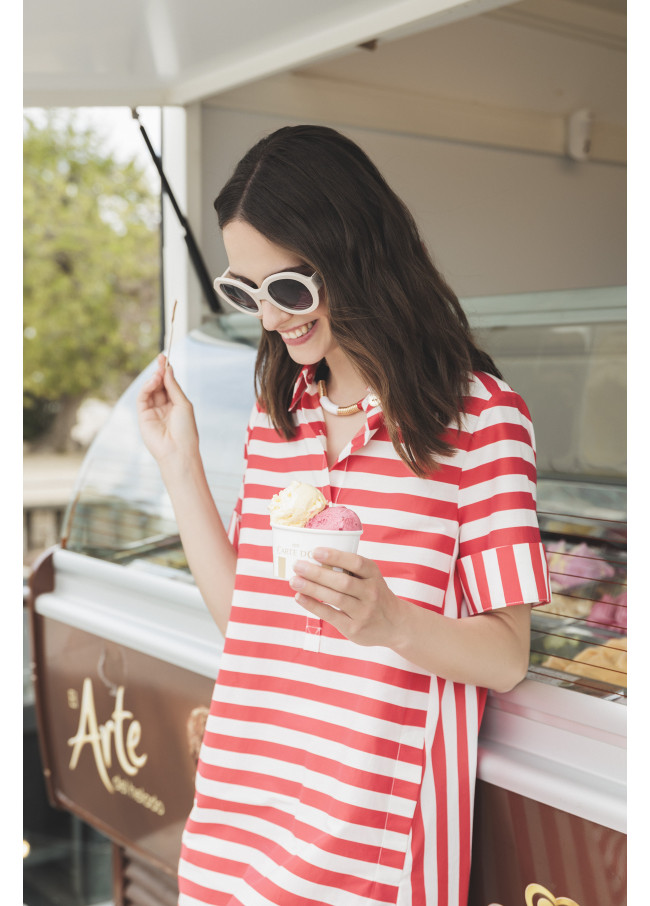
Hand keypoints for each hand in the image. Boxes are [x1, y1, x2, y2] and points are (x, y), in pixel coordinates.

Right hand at [136, 353, 199, 466]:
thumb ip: (173, 387)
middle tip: (160, 360)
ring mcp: (153, 411)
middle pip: (159, 385)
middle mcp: (164, 407)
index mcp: (176, 405)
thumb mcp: (183, 404)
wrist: (178, 450)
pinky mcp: (143, 416)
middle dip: (159, 372)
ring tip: (158, 373)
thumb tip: (167, 370)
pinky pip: (142, 398)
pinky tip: (153, 382)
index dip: (166, 371)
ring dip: (154, 379)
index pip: (169, 384)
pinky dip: (147, 388)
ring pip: (150, 390)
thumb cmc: (186, 430)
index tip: (164, 358)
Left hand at [290, 548, 404, 647]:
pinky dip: (313, 606)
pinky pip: (331, 615)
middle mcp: (371, 593)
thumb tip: (314, 558)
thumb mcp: (370, 578)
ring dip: (312, 589)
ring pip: (335, 598)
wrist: (395, 624)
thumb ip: (350, 569)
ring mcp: (364, 612)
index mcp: (374, 575)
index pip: (356, 563)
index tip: (315, 551)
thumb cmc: (374, 595)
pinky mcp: (355, 628)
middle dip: (317, 573)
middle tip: (298, 565)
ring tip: (294, 581)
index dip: (336, 556)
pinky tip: (300, 597)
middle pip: (342, 582)